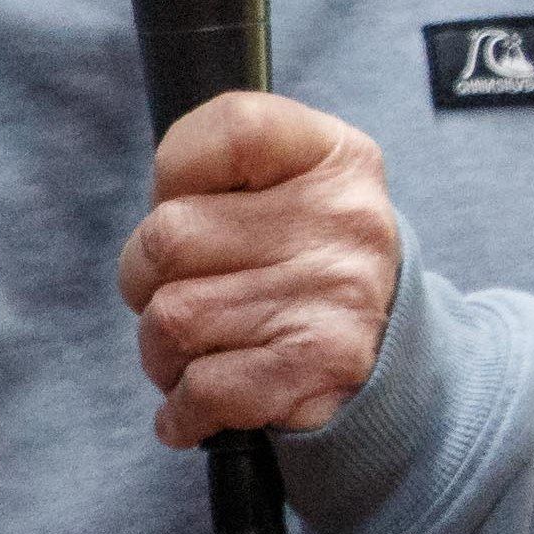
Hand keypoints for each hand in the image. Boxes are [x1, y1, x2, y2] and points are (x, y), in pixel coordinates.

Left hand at [116, 92, 400, 447]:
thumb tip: (152, 223)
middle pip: (168, 235)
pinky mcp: (320, 365)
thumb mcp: (288, 187)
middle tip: (187, 291)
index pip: (231, 126)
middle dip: (147, 278)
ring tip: (203, 347)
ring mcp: (337, 293)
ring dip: (162, 349)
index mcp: (335, 157)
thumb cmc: (304, 262)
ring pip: (170, 318)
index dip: (178, 170)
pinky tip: (204, 400)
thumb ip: (221, 173)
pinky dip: (184, 407)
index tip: (191, 202)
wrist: (386, 354)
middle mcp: (346, 218)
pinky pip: (200, 386)